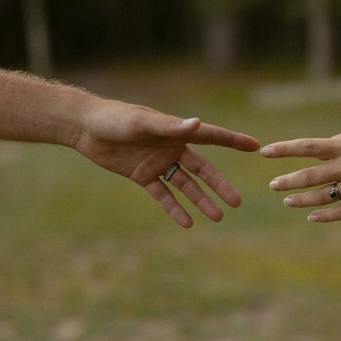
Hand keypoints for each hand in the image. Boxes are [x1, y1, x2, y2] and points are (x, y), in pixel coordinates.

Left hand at [72, 100, 259, 227]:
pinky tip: (188, 222)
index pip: (211, 136)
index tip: (255, 146)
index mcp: (176, 130)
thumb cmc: (114, 118)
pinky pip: (162, 195)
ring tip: (218, 217)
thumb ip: (169, 127)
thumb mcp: (141, 123)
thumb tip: (198, 124)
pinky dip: (174, 208)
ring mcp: (158, 163)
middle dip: (219, 185)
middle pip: (202, 169)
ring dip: (200, 201)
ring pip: (185, 185)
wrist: (85, 128)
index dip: (233, 141)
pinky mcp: (142, 175)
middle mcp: (171, 147)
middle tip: (237, 202)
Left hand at [261, 124, 340, 221]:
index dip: (283, 149)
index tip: (264, 152)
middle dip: (288, 181)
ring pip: (322, 197)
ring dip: (301, 200)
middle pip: (309, 176)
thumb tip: (316, 153)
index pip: (306, 147)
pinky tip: (311, 216)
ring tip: (287, 200)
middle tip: (272, 185)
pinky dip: (325, 216)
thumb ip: (339, 141)